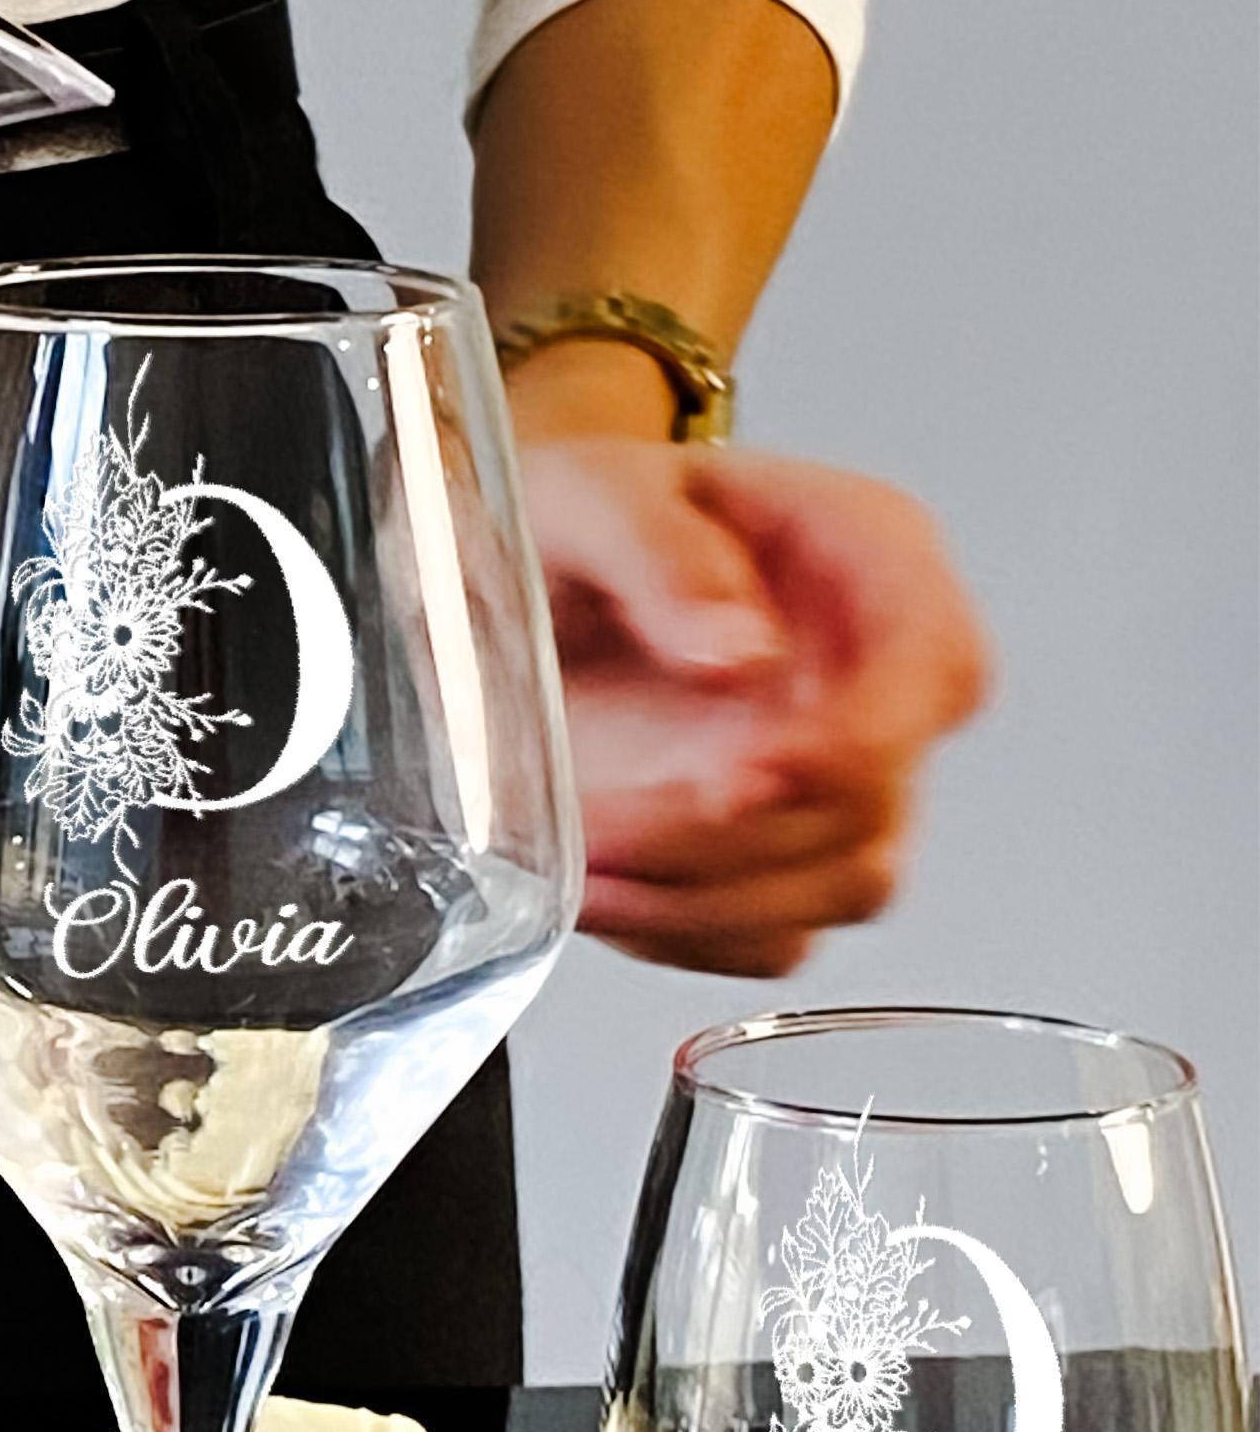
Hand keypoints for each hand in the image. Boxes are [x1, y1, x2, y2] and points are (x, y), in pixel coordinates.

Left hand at [516, 365, 987, 976]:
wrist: (499, 572)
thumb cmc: (566, 517)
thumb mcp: (585, 495)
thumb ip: (658, 552)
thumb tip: (737, 650)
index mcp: (871, 559)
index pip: (931, 670)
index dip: (850, 748)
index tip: (734, 780)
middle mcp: (877, 675)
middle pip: (870, 803)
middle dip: (728, 841)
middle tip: (596, 831)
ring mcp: (837, 776)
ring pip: (832, 889)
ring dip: (700, 901)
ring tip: (577, 868)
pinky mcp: (777, 853)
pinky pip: (767, 936)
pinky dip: (682, 933)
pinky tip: (599, 892)